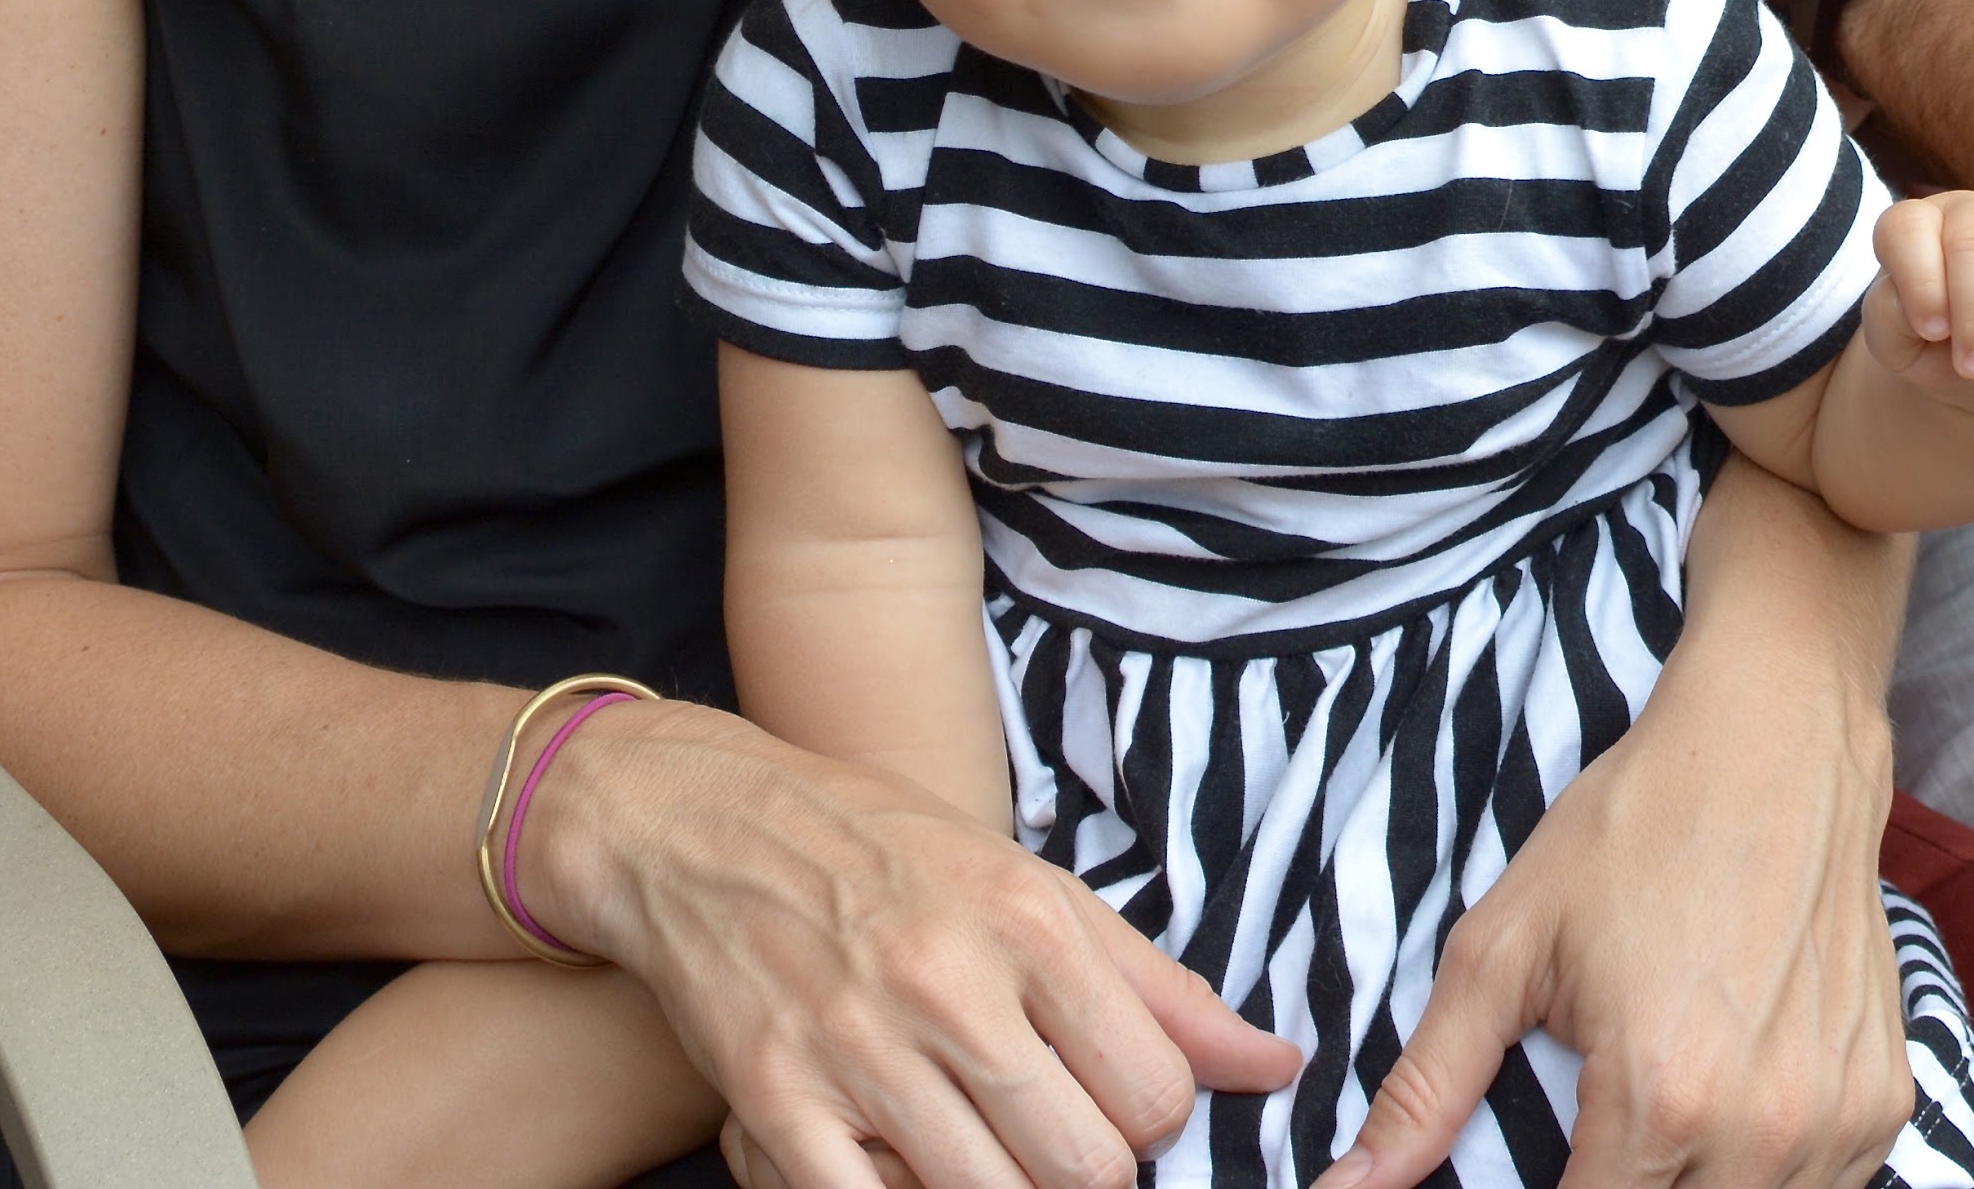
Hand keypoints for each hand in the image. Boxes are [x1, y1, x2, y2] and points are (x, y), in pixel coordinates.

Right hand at [534, 705, 1296, 1188]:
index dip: (1150, 1121)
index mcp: (1027, 919)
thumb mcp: (1029, 884)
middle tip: (1045, 1135)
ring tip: (978, 1147)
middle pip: (1087, 1167)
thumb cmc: (879, 849)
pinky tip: (905, 1171)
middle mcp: (949, 981)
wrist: (698, 821)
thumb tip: (1274, 1066)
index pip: (1158, 1094)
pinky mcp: (775, 1101)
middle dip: (1083, 1173)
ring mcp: (857, 1048)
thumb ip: (1156, 985)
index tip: (1106, 1097)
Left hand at [1317, 628, 1910, 1188]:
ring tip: (1657, 1112)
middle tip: (1595, 1133)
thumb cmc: (1634, 832)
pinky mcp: (1882, 1102)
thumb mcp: (1504, 945)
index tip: (1541, 1164)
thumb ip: (1427, 1083)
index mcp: (1660, 1097)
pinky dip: (1767, 1174)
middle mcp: (1761, 1130)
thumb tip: (1351, 1184)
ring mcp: (1836, 1121)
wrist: (1774, 747)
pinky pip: (1824, 1187)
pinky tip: (1728, 1110)